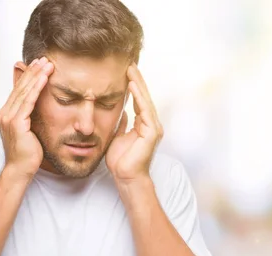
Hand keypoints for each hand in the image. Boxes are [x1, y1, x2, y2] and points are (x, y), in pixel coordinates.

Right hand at [0, 57, 53, 180]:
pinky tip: (45, 78)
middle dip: (33, 72)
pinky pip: (28, 101)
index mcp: (5, 114)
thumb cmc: (27, 154)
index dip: (28, 77)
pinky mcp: (16, 123)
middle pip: (20, 87)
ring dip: (36, 76)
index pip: (18, 91)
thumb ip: (29, 118)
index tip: (39, 65)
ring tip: (47, 64)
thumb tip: (37, 108)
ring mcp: (8, 118)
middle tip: (44, 58)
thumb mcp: (28, 131)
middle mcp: (3, 114)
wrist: (20, 170)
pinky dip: (37, 88)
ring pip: (24, 92)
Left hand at [106, 63, 163, 183]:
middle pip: (144, 98)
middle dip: (137, 80)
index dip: (133, 86)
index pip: (139, 101)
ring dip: (138, 84)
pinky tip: (132, 85)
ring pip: (146, 101)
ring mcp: (153, 129)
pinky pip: (145, 111)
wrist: (126, 177)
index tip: (125, 71)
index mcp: (144, 125)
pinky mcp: (152, 133)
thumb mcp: (118, 137)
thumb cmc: (121, 161)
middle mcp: (151, 125)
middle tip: (129, 63)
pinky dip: (139, 97)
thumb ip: (122, 124)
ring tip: (131, 69)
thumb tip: (122, 112)